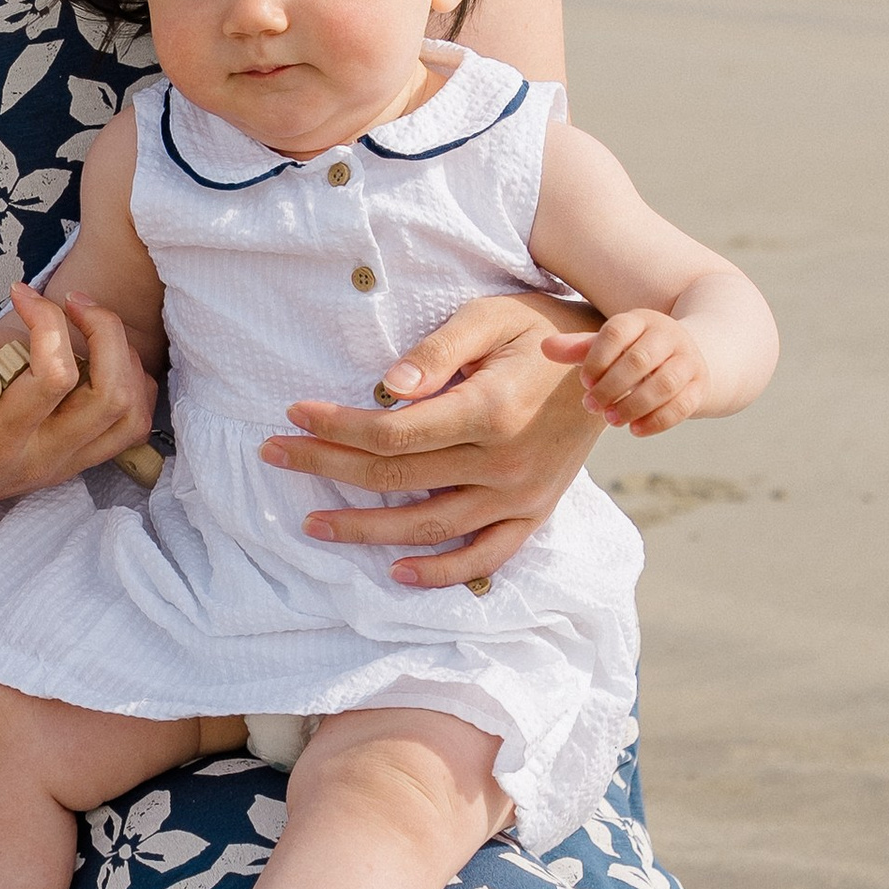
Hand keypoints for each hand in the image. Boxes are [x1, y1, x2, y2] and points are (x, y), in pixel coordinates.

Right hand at [0, 267, 153, 530]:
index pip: (53, 377)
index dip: (47, 320)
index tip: (21, 291)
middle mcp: (39, 455)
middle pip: (109, 394)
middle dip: (105, 331)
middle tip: (72, 300)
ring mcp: (63, 464)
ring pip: (129, 412)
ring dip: (124, 356)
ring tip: (90, 324)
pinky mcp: (77, 464)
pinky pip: (131, 425)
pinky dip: (132, 383)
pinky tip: (100, 356)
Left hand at [258, 291, 602, 590]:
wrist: (614, 361)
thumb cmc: (539, 328)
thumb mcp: (489, 317)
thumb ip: (437, 351)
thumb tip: (385, 388)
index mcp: (490, 410)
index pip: (392, 432)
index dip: (335, 426)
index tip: (292, 414)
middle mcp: (504, 463)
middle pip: (397, 477)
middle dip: (327, 468)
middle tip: (274, 456)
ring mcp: (521, 495)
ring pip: (430, 525)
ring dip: (366, 529)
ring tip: (314, 524)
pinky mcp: (535, 512)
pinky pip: (486, 556)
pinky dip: (443, 571)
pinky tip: (397, 571)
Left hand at [545, 307, 710, 438]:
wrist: (685, 358)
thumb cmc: (634, 353)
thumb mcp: (608, 346)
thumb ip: (578, 348)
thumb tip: (545, 347)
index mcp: (640, 320)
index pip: (616, 333)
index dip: (597, 360)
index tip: (584, 383)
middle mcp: (668, 335)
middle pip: (640, 360)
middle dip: (612, 387)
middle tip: (592, 406)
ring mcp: (688, 360)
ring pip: (665, 384)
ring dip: (634, 405)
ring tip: (611, 420)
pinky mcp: (700, 386)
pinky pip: (683, 405)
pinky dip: (658, 421)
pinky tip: (635, 431)